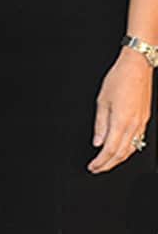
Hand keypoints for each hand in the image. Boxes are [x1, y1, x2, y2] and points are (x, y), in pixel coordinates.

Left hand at [88, 49, 152, 172]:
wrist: (137, 67)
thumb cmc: (118, 79)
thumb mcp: (102, 101)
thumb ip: (100, 124)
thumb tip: (98, 143)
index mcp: (121, 122)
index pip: (110, 150)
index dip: (101, 162)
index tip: (92, 167)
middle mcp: (134, 126)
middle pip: (122, 153)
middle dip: (109, 164)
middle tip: (97, 169)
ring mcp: (142, 124)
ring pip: (131, 149)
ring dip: (118, 159)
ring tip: (107, 163)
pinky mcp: (144, 120)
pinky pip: (137, 141)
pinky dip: (128, 150)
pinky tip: (121, 151)